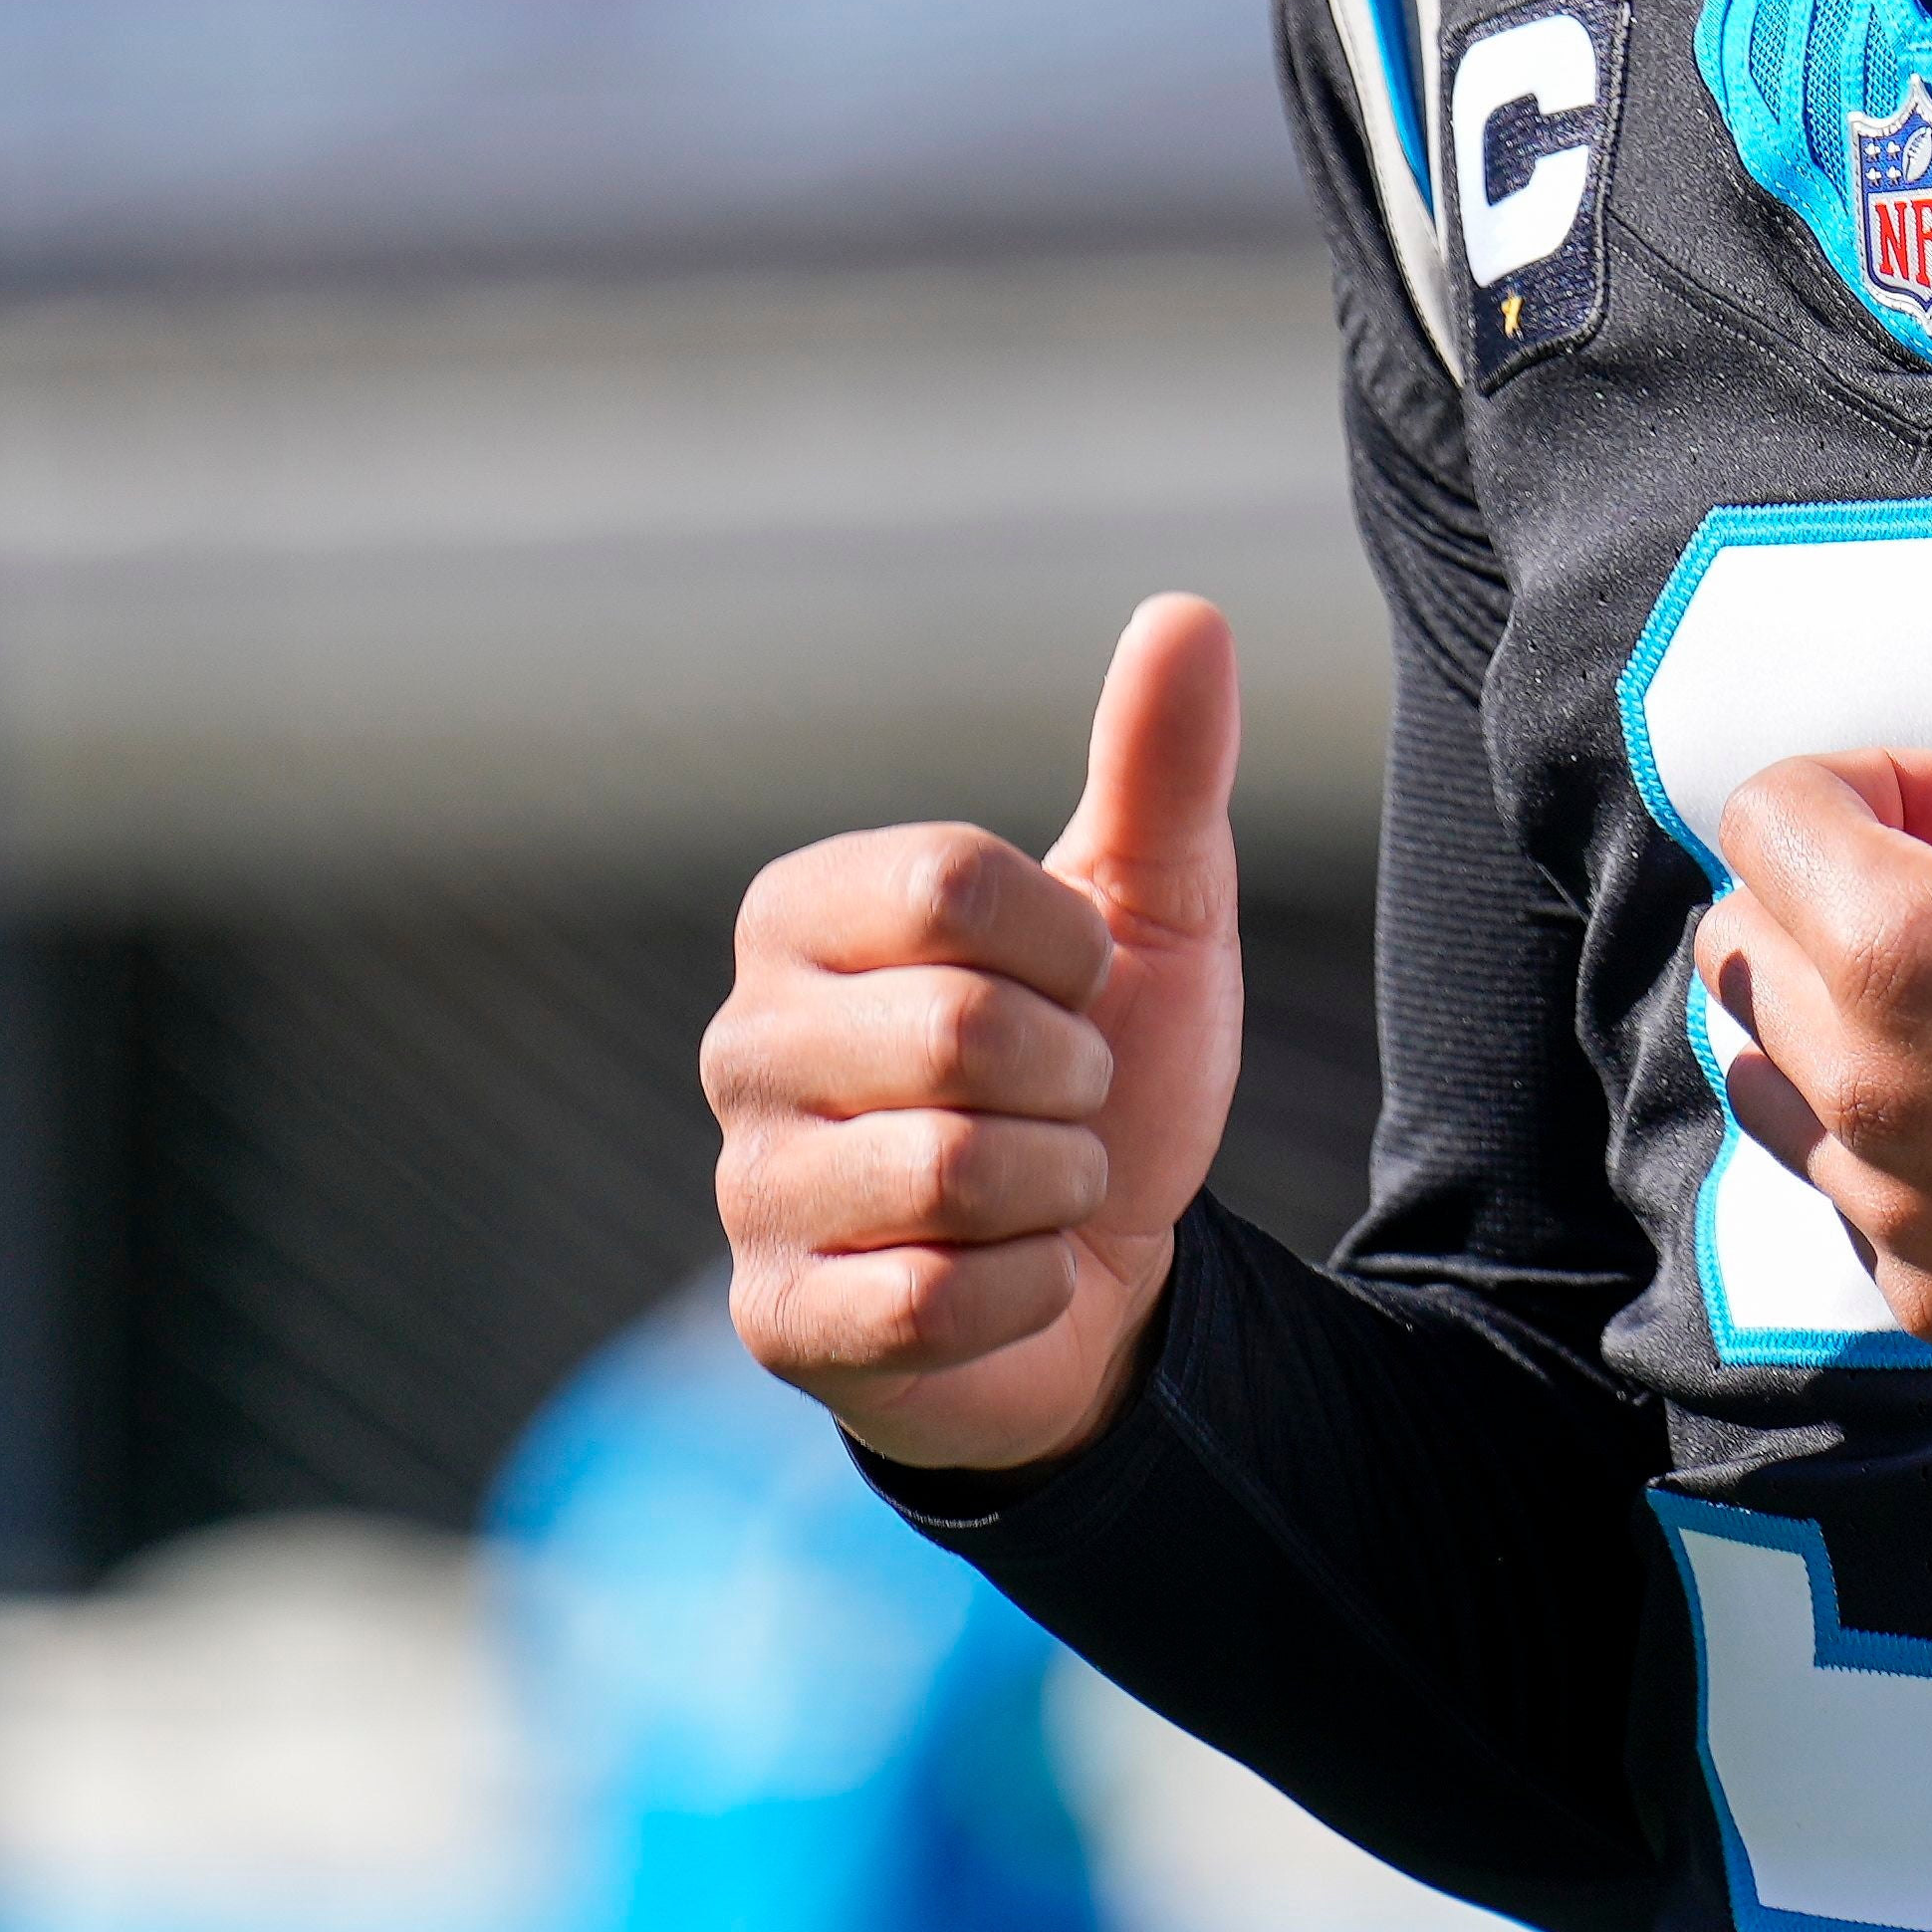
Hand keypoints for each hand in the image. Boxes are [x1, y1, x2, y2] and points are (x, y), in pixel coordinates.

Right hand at [712, 594, 1245, 1477]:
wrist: (1109, 1275)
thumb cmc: (1099, 1069)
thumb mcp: (1149, 912)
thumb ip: (1161, 767)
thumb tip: (1189, 610)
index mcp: (805, 911)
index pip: (952, 884)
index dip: (1068, 949)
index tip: (1075, 985)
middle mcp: (743, 1040)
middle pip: (957, 1034)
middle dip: (1074, 1081)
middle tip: (1066, 1103)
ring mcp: (747, 1188)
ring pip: (953, 1175)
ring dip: (1057, 1190)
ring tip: (1038, 1189)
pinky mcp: (778, 1321)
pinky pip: (935, 1301)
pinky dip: (1025, 1292)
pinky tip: (1007, 1279)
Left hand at [1693, 473, 1931, 1419]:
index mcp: (1904, 951)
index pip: (1766, 818)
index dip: (1880, 779)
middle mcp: (1869, 1100)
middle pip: (1744, 947)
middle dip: (1842, 886)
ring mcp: (1902, 1218)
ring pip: (1772, 1084)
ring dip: (1844, 1015)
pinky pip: (1852, 1202)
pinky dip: (1899, 1140)